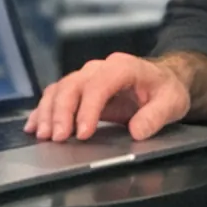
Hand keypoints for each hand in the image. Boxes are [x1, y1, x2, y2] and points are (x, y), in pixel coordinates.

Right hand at [25, 53, 189, 141]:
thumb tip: (137, 131)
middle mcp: (101, 68)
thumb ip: (155, 116)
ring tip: (43, 136)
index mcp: (123, 67)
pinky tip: (34, 126)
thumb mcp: (172, 103)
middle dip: (61, 112)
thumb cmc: (166, 90)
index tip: (83, 133)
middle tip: (57, 138)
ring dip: (48, 112)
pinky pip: (56, 95)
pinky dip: (43, 110)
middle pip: (73, 85)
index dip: (88, 109)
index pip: (99, 85)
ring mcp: (87, 77)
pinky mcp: (80, 89)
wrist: (164, 81)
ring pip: (60, 89)